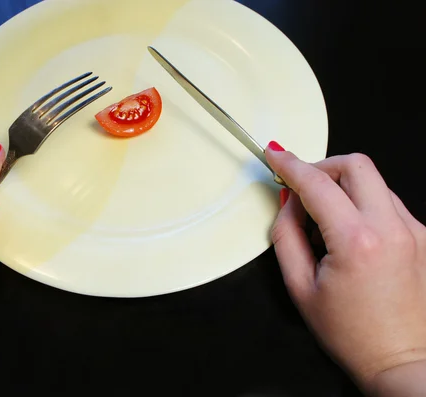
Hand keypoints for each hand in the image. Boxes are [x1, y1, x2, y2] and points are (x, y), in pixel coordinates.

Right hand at [266, 142, 425, 393]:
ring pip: (372, 182)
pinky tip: (349, 234)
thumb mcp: (299, 286)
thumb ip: (286, 235)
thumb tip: (287, 202)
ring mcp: (412, 231)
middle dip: (322, 166)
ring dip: (342, 188)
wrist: (401, 359)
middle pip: (355, 165)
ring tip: (325, 222)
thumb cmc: (352, 333)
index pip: (317, 184)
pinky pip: (385, 203)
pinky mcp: (421, 236)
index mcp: (358, 243)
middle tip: (302, 186)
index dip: (290, 165)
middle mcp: (392, 229)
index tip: (276, 155)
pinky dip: (361, 205)